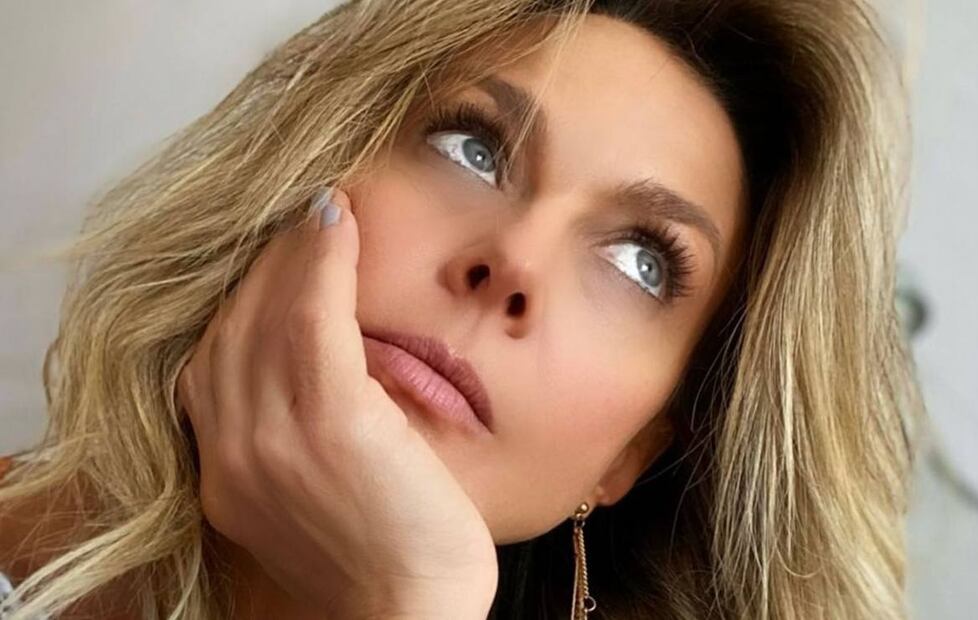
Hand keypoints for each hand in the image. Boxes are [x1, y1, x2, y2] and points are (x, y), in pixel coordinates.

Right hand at [175, 188, 497, 618]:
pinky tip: (339, 222)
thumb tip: (323, 375)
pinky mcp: (328, 423)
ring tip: (325, 207)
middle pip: (232, 327)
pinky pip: (314, 318)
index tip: (277, 259)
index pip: (213, 360)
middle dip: (266, 265)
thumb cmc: (384, 554)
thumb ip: (294, 438)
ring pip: (269, 313)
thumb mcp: (314, 495)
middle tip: (303, 217)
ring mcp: (272, 436)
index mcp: (223, 470)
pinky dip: (323, 262)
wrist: (411, 611)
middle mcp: (231, 449)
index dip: (243, 300)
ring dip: (297, 249)